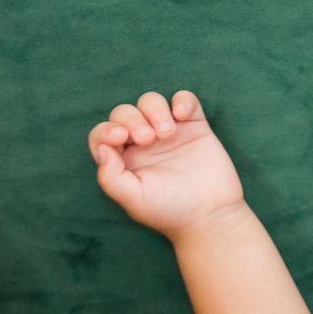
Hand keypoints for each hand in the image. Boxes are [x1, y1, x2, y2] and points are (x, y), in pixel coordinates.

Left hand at [87, 90, 245, 242]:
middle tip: (148, 140)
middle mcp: (141, 144)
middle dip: (133, 119)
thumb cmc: (169, 210)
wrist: (210, 214)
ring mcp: (168, 132)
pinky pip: (184, 99)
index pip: (102, 135)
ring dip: (155, 110)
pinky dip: (182, 100)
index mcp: (122, 160)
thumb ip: (110, 176)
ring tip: (167, 133)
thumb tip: (103, 148)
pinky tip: (183, 116)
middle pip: (125, 112)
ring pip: (151, 102)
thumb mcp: (133, 199)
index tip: (120, 137)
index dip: (106, 130)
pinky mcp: (194, 126)